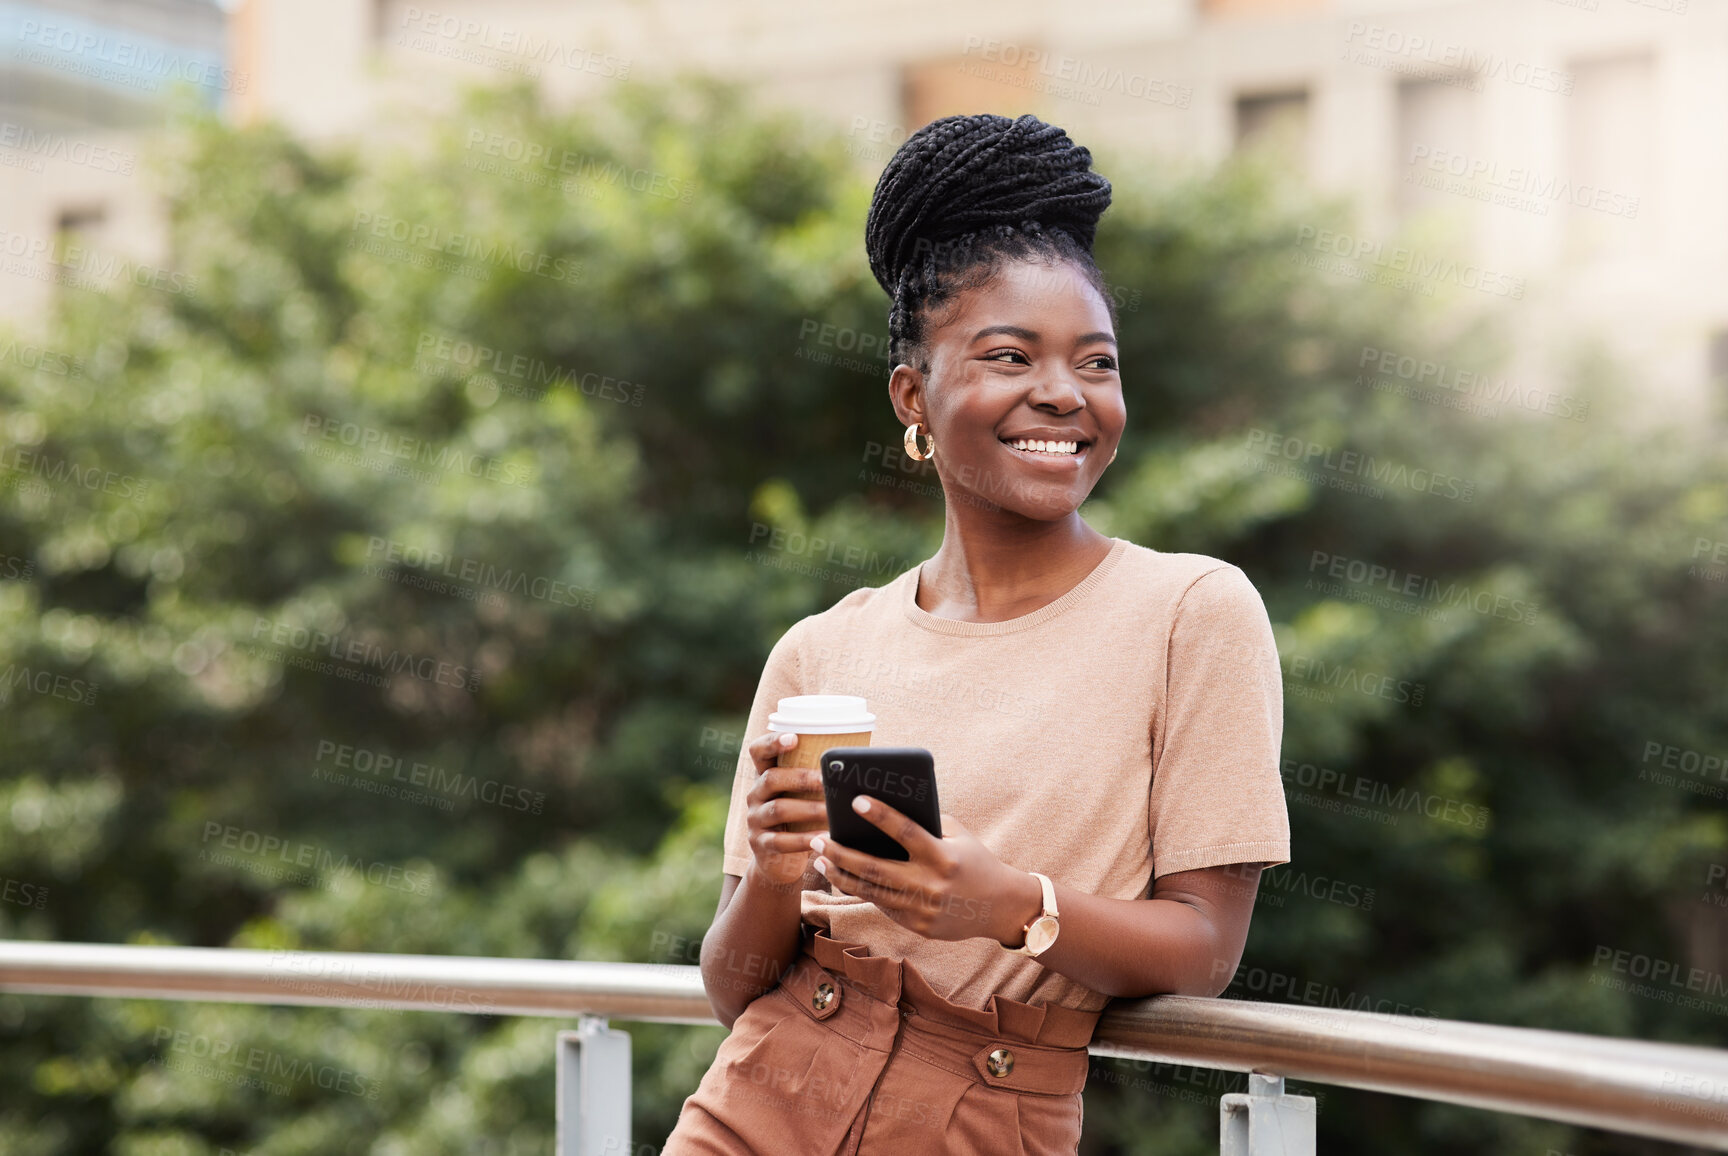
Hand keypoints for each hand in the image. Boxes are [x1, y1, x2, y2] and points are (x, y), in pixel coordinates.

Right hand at [741, 730, 825, 887]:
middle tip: (828, 781)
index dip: (773, 741)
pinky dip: (804, 839)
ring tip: (832, 811)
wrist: (778, 862)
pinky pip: (781, 841)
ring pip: (779, 809)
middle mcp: (755, 794)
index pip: (758, 751)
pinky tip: (824, 838)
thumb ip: (818, 780)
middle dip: (802, 778)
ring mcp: (755, 819)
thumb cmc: (801, 820)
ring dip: (808, 809)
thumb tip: (858, 765)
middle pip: (772, 778)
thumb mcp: (803, 797)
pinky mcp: (760, 844)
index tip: (794, 737)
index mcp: (765, 775)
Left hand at [808, 798, 1032, 943]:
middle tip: (816, 839)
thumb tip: (886, 806)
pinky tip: (843, 876)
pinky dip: (860, 890)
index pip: (906, 832)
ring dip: (840, 874)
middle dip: (839, 852)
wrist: (999, 907)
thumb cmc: (974, 860)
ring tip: (820, 859)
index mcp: (943, 856)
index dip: (880, 815)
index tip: (855, 800)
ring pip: (870, 891)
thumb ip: (927, 822)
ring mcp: (922, 909)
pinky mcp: (917, 926)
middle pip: (874, 868)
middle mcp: (930, 885)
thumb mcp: (958, 835)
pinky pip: (882, 906)